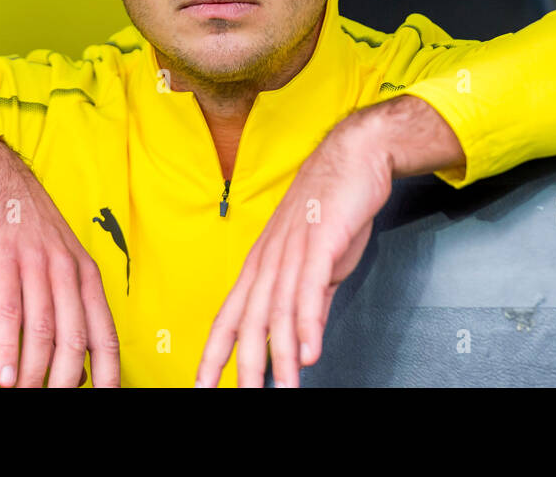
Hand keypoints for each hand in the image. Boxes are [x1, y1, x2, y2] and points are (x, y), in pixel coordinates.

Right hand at [0, 136, 119, 387]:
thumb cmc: (26, 225)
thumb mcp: (59, 262)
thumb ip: (70, 309)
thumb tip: (78, 369)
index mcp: (86, 275)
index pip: (106, 335)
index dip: (108, 374)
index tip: (105, 398)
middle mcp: (68, 270)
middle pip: (76, 340)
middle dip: (67, 382)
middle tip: (55, 404)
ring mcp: (36, 263)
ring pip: (43, 330)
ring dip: (35, 373)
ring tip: (26, 396)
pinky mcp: (3, 259)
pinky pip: (8, 310)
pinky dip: (6, 348)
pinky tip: (4, 374)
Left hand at [194, 110, 395, 387]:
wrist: (353, 157)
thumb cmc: (332, 206)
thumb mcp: (317, 262)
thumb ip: (311, 302)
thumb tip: (305, 340)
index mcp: (262, 266)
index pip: (228, 317)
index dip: (213, 354)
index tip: (202, 385)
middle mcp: (268, 261)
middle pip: (246, 322)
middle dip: (241, 367)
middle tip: (242, 398)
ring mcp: (291, 251)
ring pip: (277, 313)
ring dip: (280, 357)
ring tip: (282, 390)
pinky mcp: (319, 243)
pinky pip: (308, 290)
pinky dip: (308, 324)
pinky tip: (309, 352)